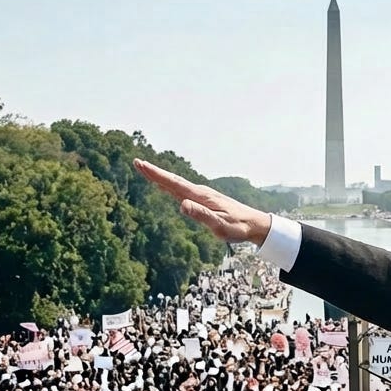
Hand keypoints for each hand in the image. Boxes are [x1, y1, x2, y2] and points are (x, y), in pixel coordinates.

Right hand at [132, 160, 271, 244]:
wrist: (254, 223)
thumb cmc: (237, 227)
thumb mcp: (219, 226)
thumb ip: (201, 215)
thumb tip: (182, 205)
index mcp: (200, 197)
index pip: (174, 183)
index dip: (156, 175)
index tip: (141, 164)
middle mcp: (200, 192)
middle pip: (172, 180)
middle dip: (154, 172)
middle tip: (137, 162)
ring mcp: (202, 195)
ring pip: (176, 184)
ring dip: (160, 177)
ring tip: (146, 170)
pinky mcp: (204, 200)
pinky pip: (182, 190)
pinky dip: (170, 185)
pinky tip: (166, 186)